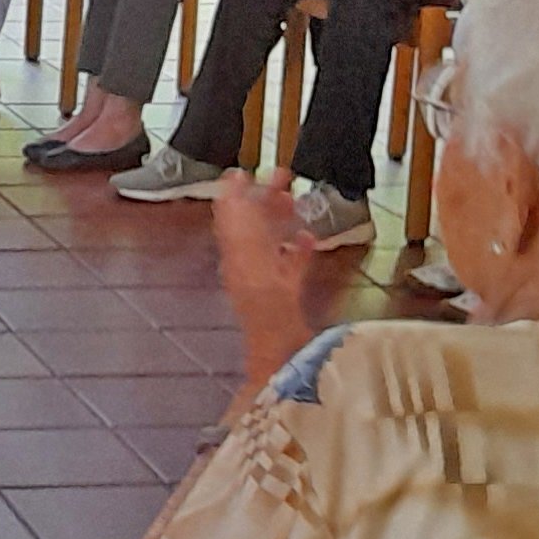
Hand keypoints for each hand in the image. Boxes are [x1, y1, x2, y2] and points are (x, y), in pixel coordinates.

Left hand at [210, 170, 328, 383]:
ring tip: (295, 200)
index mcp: (238, 262)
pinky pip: (288, 269)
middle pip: (252, 228)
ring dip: (281, 222)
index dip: (234, 195)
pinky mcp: (283, 301)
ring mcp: (265, 286)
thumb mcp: (253, 270)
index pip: (231, 221)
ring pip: (270, 246)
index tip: (241, 171)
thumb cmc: (270, 323)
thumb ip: (239, 231)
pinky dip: (296, 252)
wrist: (284, 366)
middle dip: (264, 201)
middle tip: (282, 176)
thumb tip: (229, 193)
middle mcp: (247, 271)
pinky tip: (308, 238)